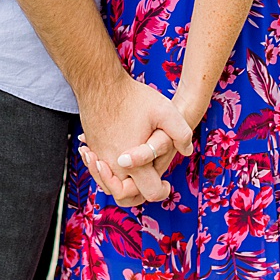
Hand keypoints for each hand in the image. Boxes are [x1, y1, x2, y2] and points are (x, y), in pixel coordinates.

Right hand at [77, 74, 193, 204]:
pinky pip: (99, 169)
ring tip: (135, 174)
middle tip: (150, 183)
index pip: (149, 193)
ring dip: (120, 185)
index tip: (167, 184)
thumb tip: (187, 151)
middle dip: (138, 195)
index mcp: (134, 162)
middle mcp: (113, 164)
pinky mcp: (92, 146)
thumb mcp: (165, 110)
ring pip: (108, 185)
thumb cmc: (132, 96)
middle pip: (124, 196)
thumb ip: (181, 133)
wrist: (98, 83)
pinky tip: (118, 159)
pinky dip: (107, 171)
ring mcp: (99, 155)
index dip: (161, 191)